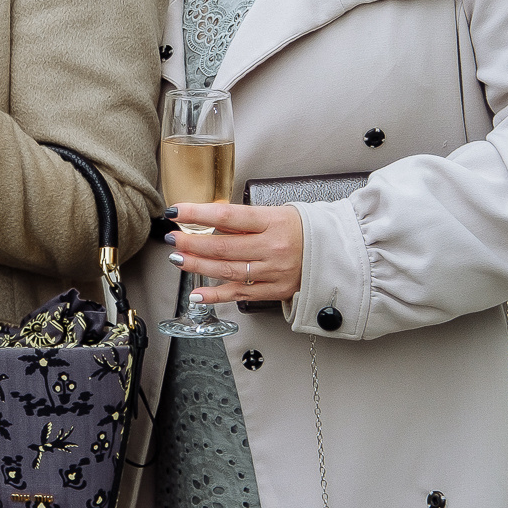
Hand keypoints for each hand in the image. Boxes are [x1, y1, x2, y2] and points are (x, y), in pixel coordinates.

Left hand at [165, 202, 304, 304]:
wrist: (335, 252)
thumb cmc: (303, 229)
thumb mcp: (276, 213)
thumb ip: (244, 220)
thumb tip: (208, 220)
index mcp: (273, 222)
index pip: (228, 216)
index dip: (198, 214)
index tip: (177, 212)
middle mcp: (273, 248)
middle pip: (223, 246)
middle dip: (191, 243)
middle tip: (173, 238)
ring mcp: (273, 272)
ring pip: (227, 271)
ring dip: (197, 265)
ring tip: (178, 258)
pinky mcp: (274, 290)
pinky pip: (239, 294)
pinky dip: (215, 295)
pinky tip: (197, 292)